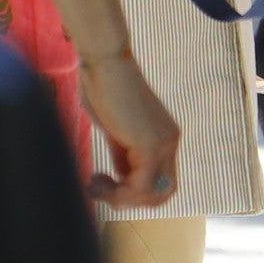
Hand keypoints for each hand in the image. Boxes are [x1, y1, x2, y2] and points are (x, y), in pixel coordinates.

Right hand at [81, 48, 181, 210]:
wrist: (105, 62)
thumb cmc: (103, 87)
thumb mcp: (115, 129)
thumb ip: (123, 153)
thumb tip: (120, 177)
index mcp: (165, 136)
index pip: (160, 181)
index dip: (133, 191)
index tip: (103, 180)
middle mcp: (170, 141)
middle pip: (162, 194)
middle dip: (128, 200)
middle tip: (97, 187)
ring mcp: (163, 144)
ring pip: (151, 195)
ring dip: (118, 199)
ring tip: (93, 184)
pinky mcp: (150, 146)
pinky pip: (139, 187)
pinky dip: (118, 193)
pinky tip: (96, 180)